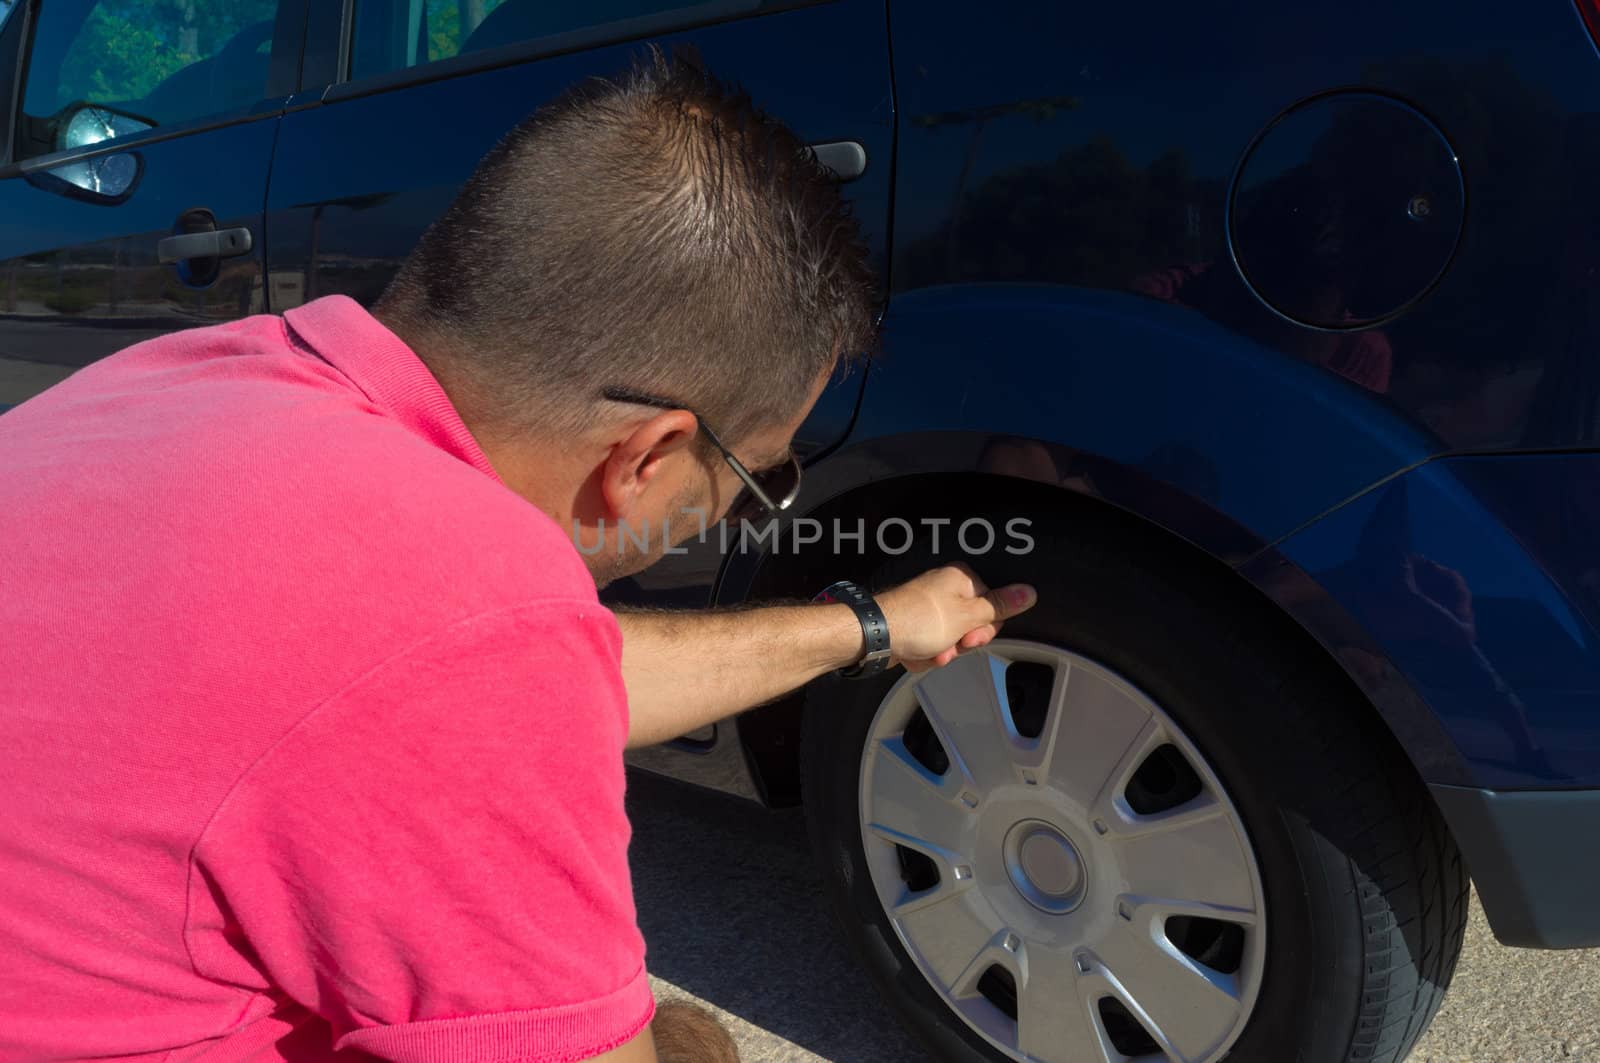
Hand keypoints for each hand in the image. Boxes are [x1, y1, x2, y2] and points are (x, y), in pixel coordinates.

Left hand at [875, 564, 1037, 672]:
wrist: (875, 635)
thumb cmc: (917, 620)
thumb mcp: (968, 616)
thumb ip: (1000, 606)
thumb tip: (1028, 592)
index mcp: (961, 579)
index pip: (992, 607)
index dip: (983, 629)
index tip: (971, 636)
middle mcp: (944, 589)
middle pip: (971, 626)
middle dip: (959, 644)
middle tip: (949, 644)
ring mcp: (928, 608)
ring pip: (951, 641)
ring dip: (941, 652)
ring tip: (928, 650)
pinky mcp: (915, 626)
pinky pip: (932, 646)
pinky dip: (925, 654)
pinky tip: (915, 653)